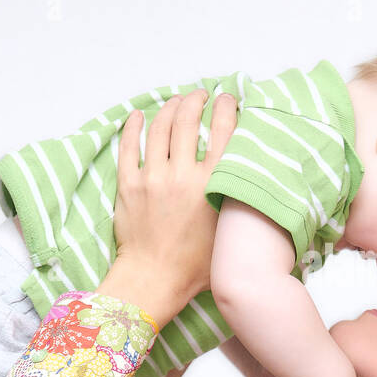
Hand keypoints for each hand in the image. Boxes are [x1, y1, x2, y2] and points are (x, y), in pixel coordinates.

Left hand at [98, 91, 237, 319]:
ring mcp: (151, 178)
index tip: (227, 99)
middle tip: (200, 96)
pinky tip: (139, 115)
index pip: (222, 131)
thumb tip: (248, 176)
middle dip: (195, 101)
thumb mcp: (229, 228)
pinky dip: (134, 126)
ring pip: (159, 127)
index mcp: (211, 185)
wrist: (154, 280)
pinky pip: (128, 146)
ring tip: (176, 102)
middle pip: (188, 120)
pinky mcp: (128, 185)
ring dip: (169, 107)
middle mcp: (182, 176)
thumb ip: (237, 198)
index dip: (226, 108)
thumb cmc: (197, 265)